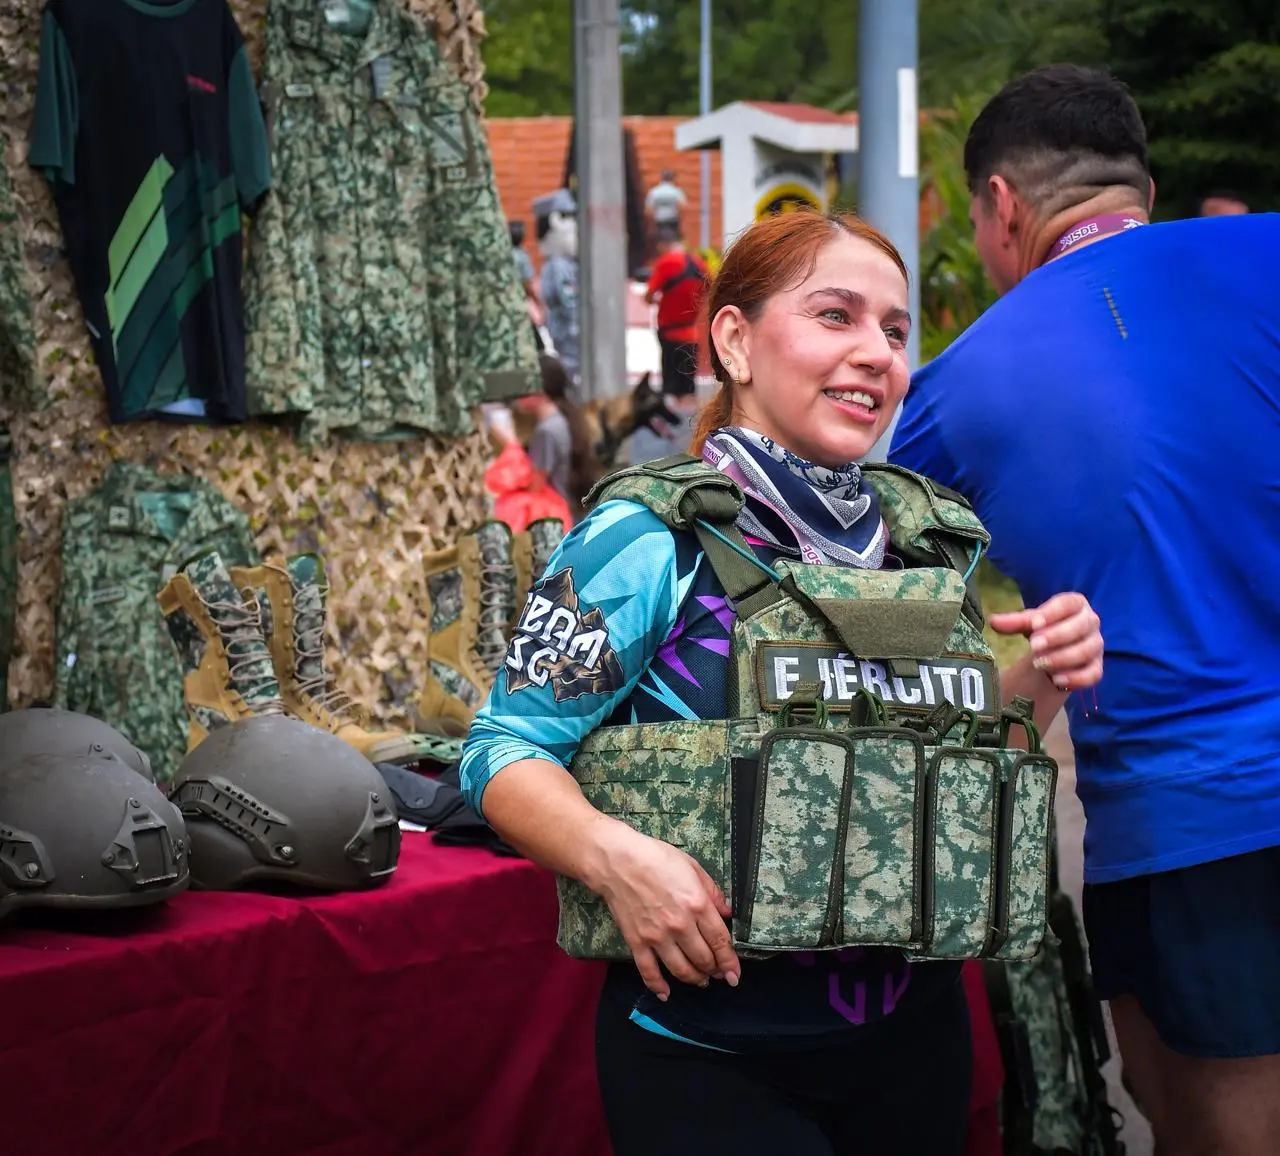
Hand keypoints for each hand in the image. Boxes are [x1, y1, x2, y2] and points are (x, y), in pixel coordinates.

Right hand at [592, 823, 740, 1000]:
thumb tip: (727, 913)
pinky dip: (658, 986)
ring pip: (682, 970)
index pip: (720, 941)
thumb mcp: (692, 866)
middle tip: (719, 974)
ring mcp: (657, 937)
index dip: (730, 961)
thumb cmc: (655, 857)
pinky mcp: (637, 942)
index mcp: (697, 904)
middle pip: (703, 959)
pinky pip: (649, 971)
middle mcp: (680, 925)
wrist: (616, 861)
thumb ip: (712, 891)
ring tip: (701, 981)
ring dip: (695, 979)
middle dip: (715, 970)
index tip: (735, 974)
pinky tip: (666, 994)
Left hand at [989, 592, 1102, 691]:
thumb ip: (1014, 622)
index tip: (1034, 623)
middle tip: (1034, 646)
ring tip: (1039, 663)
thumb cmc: (1043, 630)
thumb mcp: (1029, 624)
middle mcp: (1090, 622)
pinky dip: (1076, 678)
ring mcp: (1096, 645)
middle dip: (1056, 636)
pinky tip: (1057, 681)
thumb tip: (993, 621)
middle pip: (1080, 627)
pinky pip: (1093, 674)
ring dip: (1062, 658)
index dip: (1052, 613)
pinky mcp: (1096, 667)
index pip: (1068, 604)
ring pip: (1086, 651)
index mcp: (1075, 604)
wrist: (1055, 651)